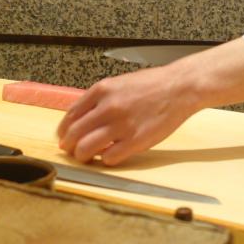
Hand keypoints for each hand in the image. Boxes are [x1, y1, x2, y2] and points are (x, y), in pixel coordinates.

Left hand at [56, 65, 198, 165]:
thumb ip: (99, 99)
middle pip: (73, 134)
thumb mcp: (119, 83)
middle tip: (70, 151)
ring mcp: (121, 125)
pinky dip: (106, 159)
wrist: (180, 87)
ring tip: (87, 157)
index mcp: (102, 90)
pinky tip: (111, 155)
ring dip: (82, 156)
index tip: (64, 137)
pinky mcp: (136, 141)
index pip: (70, 115)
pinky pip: (109, 158)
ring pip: (86, 148)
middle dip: (68, 146)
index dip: (63, 130)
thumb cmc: (153, 85)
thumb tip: (82, 118)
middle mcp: (108, 107)